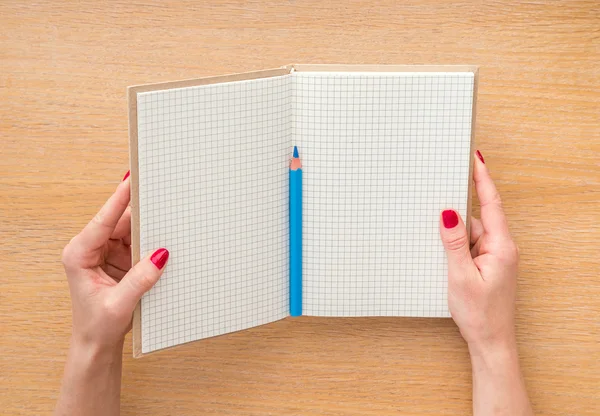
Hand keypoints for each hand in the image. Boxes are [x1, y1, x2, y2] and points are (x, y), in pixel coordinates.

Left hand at [61, 171, 168, 350]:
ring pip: (131, 230)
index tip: (131, 181)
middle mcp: (91, 248)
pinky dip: (152, 241)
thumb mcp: (118, 304)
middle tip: (162, 197)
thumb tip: (160, 255)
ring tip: (169, 219)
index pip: (102, 221)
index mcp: (79, 254)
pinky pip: (138, 242)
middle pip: (120, 221)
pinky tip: (165, 238)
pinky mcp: (121, 258)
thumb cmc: (97, 325)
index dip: (118, 200)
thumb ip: (140, 279)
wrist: (97, 343)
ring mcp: (107, 252)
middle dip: (141, 212)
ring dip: (149, 228)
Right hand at [439, 151, 518, 353]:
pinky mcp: (487, 266)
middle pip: (477, 220)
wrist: (490, 342)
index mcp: (501, 247)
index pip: (491, 204)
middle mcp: (501, 248)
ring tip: (446, 263)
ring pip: (471, 235)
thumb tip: (448, 213)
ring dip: (455, 241)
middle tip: (441, 226)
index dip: (483, 180)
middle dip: (456, 221)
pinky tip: (448, 264)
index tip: (476, 159)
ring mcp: (495, 258)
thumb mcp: (461, 276)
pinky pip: (470, 248)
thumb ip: (454, 242)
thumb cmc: (480, 314)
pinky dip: (457, 250)